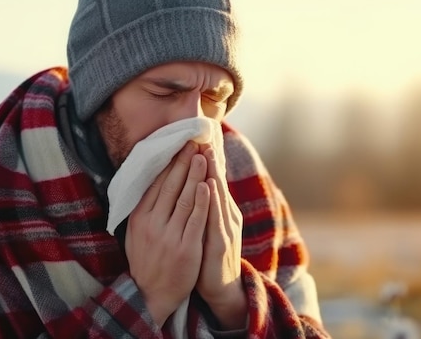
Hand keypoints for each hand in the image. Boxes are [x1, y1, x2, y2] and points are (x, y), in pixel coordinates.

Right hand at [125, 141, 209, 326]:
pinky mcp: (186, 248)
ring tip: (202, 156)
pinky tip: (207, 185)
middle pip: (169, 186)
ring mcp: (169, 236)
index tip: (177, 145)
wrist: (152, 295)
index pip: (155, 184)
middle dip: (182, 162)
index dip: (167, 163)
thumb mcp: (136, 233)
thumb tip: (147, 182)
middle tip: (192, 142)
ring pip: (183, 198)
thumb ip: (142, 209)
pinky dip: (202, 201)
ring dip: (194, 175)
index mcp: (139, 218)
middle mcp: (151, 224)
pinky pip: (195, 219)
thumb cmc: (147, 260)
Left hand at [196, 144, 247, 329]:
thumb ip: (202, 205)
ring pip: (218, 193)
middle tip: (205, 131)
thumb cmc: (209, 256)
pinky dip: (212, 200)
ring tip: (207, 150)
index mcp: (221, 209)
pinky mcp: (221, 242)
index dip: (210, 156)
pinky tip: (208, 186)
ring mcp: (226, 227)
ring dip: (213, 171)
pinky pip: (215, 217)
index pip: (214, 177)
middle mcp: (226, 214)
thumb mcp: (206, 226)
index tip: (203, 133)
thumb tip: (193, 182)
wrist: (223, 289)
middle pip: (218, 179)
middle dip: (212, 156)